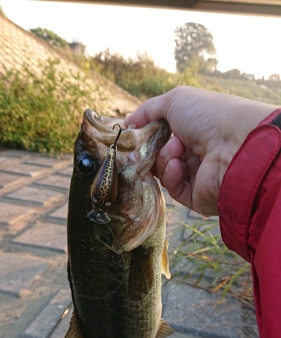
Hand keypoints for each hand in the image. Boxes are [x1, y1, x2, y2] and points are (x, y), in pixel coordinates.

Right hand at [124, 86, 275, 215]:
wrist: (234, 144)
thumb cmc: (207, 116)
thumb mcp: (174, 101)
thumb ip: (147, 111)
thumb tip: (127, 123)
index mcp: (192, 131)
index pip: (161, 139)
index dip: (146, 138)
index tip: (134, 136)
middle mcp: (195, 154)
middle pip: (158, 158)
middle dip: (151, 151)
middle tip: (148, 145)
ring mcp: (196, 176)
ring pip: (163, 174)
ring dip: (163, 159)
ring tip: (175, 148)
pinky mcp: (197, 196)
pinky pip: (174, 190)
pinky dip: (171, 175)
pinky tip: (177, 164)